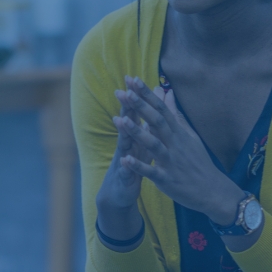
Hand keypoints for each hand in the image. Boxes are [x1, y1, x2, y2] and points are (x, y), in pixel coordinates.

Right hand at [94, 77, 153, 245]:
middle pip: (126, 124)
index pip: (136, 113)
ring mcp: (123, 160)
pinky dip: (126, 166)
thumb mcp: (142, 142)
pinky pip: (126, 171)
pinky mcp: (125, 177)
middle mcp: (126, 144)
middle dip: (126, 109)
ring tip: (120, 121)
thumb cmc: (134, 164)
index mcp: (134, 135)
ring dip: (122, 133)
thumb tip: (151, 105)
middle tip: (125, 92)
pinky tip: (125, 161)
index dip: (136, 97)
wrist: (119, 192)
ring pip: (123, 145)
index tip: (136, 78)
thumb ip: (147, 123)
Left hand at [115, 76, 244, 225]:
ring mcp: (170, 161)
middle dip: (139, 106)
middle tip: (122, 92)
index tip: (132, 80)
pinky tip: (124, 159)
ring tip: (119, 120)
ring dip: (136, 132)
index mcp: (178, 132)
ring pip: (152, 144)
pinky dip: (138, 166)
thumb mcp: (189, 135)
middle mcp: (174, 143)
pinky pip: (151, 172)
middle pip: (156, 121)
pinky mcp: (166, 179)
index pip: (161, 108)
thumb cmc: (198, 162)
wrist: (211, 190)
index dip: (146, 94)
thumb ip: (176, 115)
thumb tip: (168, 93)